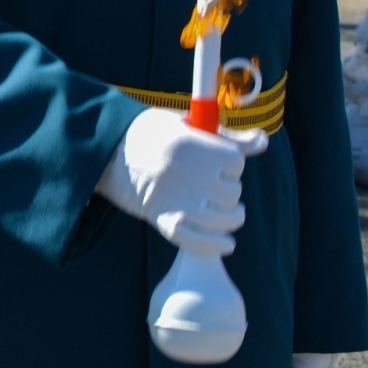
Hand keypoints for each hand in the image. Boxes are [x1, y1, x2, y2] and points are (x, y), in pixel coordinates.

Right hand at [95, 107, 266, 255]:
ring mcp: (178, 201)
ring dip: (230, 218)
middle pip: (232, 191)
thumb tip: (262, 141)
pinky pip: (200, 242)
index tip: (218, 159)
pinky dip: (216, 244)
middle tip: (212, 184)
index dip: (230, 162)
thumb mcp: (184, 123)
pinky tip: (225, 242)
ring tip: (225, 212)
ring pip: (225, 219)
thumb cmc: (148, 134)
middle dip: (227, 189)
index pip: (235, 162)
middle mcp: (189, 175)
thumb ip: (226, 136)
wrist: (105, 152)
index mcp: (193, 146)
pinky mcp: (165, 222)